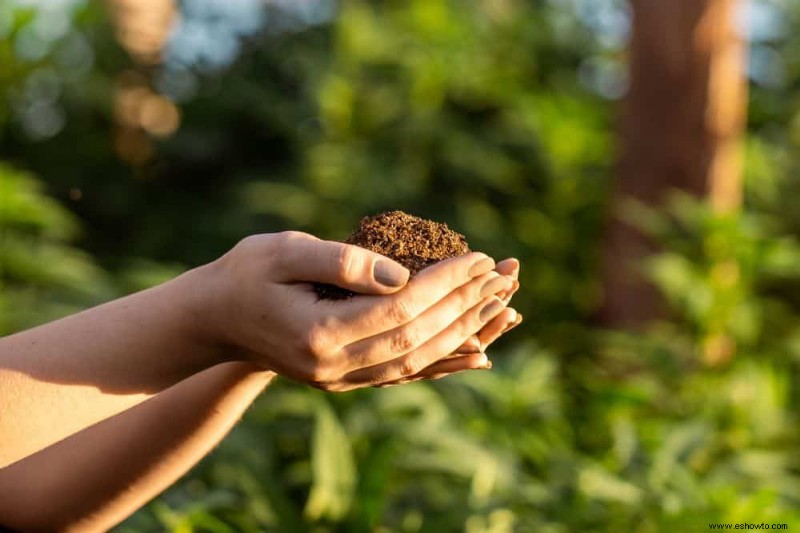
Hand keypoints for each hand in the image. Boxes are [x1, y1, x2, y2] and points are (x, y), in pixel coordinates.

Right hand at [200, 231, 512, 390]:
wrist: (216, 318)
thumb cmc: (245, 275)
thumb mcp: (284, 251)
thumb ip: (342, 262)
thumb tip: (400, 274)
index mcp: (320, 334)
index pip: (401, 309)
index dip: (444, 283)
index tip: (478, 258)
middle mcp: (334, 367)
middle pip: (417, 338)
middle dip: (464, 306)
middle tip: (502, 277)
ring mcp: (341, 379)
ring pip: (418, 360)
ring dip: (464, 332)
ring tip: (501, 306)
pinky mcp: (346, 379)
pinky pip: (406, 373)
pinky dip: (444, 360)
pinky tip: (476, 351)